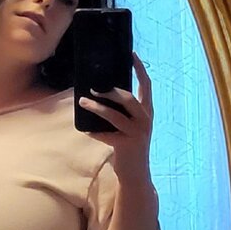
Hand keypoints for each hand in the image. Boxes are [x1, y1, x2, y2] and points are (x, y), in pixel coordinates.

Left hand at [78, 53, 152, 182]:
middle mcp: (145, 121)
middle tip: (94, 87)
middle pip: (129, 98)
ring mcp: (137, 134)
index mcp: (147, 112)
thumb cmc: (129, 146)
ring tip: (83, 101)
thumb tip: (103, 92)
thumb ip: (124, 111)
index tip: (131, 54)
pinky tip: (85, 130)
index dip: (140, 69)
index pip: (147, 86)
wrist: (136, 174)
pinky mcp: (126, 146)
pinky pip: (107, 135)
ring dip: (97, 108)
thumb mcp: (131, 126)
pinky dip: (94, 132)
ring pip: (115, 115)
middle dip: (110, 91)